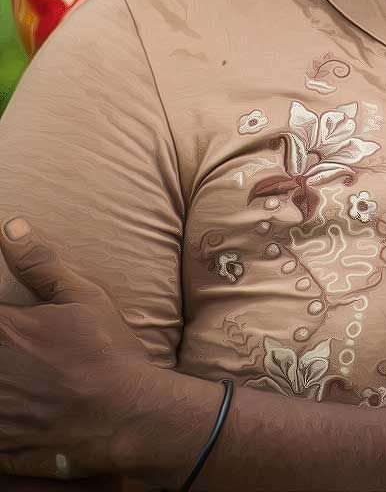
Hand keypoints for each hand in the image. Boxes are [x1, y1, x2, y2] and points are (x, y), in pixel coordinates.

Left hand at [0, 218, 170, 481]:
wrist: (118, 413)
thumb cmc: (104, 350)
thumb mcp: (83, 297)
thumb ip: (40, 264)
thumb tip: (10, 227)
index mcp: (2, 328)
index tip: (7, 316)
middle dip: (0, 339)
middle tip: (17, 343)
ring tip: (14, 363)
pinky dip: (0, 400)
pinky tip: (13, 392)